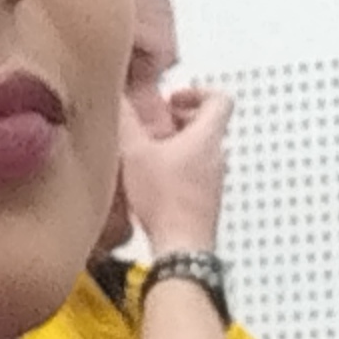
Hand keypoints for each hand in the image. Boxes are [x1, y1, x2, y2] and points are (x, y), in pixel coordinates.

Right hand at [116, 80, 229, 252]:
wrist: (181, 245)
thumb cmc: (165, 200)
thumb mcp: (135, 153)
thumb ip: (126, 121)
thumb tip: (118, 98)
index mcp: (207, 137)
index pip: (220, 100)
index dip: (197, 92)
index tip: (174, 100)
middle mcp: (217, 156)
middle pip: (208, 125)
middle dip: (180, 120)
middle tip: (156, 125)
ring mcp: (215, 180)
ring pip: (202, 151)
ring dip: (178, 146)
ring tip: (150, 152)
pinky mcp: (207, 201)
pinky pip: (197, 174)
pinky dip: (180, 169)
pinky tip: (154, 181)